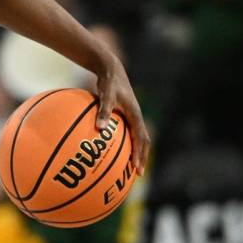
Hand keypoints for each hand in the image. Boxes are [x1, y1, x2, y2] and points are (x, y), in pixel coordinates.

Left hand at [93, 54, 150, 175]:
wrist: (110, 68)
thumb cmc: (108, 82)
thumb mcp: (106, 95)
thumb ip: (103, 111)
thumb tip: (99, 128)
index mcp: (135, 115)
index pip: (141, 139)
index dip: (140, 154)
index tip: (137, 169)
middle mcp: (135, 116)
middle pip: (142, 141)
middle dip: (141, 157)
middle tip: (137, 174)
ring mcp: (130, 115)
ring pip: (136, 137)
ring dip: (134, 150)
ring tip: (127, 166)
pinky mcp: (123, 113)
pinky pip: (125, 131)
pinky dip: (122, 141)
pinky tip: (111, 148)